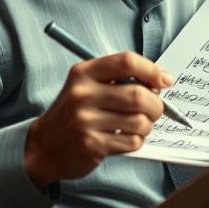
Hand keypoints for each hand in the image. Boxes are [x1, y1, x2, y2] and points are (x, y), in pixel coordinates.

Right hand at [23, 52, 173, 188]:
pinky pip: (133, 141)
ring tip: (137, 125)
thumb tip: (159, 82)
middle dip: (156, 104)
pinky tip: (124, 138)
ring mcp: (86, 120)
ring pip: (140, 121)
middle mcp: (83, 94)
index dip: (152, 70)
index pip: (127, 62)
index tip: (164, 80)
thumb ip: (119, 79)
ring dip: (147, 125)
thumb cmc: (73, 113)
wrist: (44, 146)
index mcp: (84, 73)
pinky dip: (137, 140)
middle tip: (155, 109)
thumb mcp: (87, 85)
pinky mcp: (92, 144)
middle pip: (138, 94)